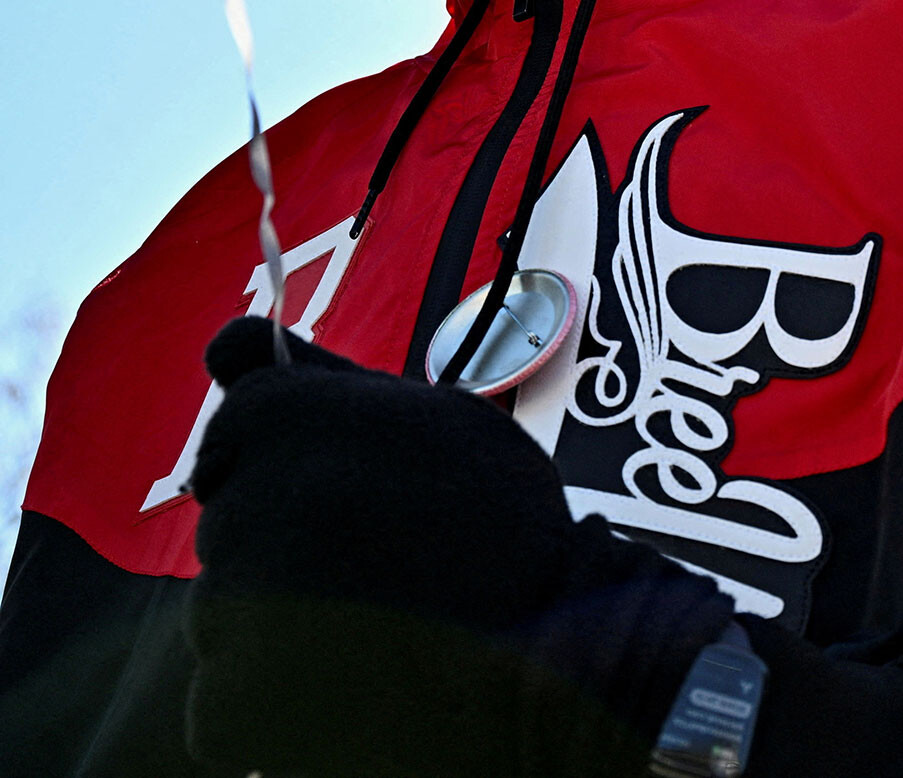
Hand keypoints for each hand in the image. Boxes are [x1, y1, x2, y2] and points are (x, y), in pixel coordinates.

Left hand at [184, 317, 733, 777]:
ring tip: (377, 601)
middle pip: (237, 503)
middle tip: (377, 544)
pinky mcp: (230, 689)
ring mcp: (233, 598)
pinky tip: (353, 656)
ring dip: (286, 592)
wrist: (545, 641)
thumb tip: (226, 344)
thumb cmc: (497, 522)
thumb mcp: (432, 415)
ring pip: (235, 584)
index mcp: (291, 419)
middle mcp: (249, 500)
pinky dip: (278, 671)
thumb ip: (322, 378)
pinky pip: (231, 669)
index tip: (333, 472)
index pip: (240, 416)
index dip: (285, 442)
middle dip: (289, 521)